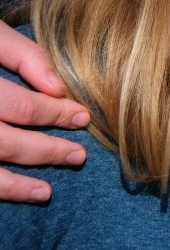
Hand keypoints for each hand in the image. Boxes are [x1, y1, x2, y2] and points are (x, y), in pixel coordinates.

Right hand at [0, 21, 89, 201]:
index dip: (55, 113)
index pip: (21, 106)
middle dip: (46, 150)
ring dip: (14, 184)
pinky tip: (14, 194)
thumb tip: (58, 87)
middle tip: (78, 155)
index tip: (82, 116)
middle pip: (5, 142)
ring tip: (46, 192)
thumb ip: (24, 56)